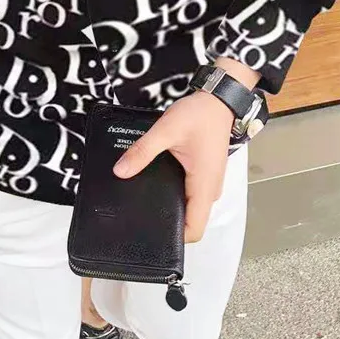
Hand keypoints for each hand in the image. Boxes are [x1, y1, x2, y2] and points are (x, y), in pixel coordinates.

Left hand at [112, 90, 235, 242]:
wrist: (218, 101)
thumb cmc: (200, 115)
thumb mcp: (166, 130)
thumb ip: (143, 151)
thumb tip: (121, 171)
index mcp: (204, 185)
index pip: (195, 230)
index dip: (175, 238)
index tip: (151, 231)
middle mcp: (209, 189)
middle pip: (190, 222)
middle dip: (168, 222)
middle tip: (140, 214)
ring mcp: (208, 183)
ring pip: (190, 208)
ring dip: (172, 207)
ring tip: (145, 199)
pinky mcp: (204, 175)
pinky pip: (190, 194)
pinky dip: (176, 195)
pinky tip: (158, 183)